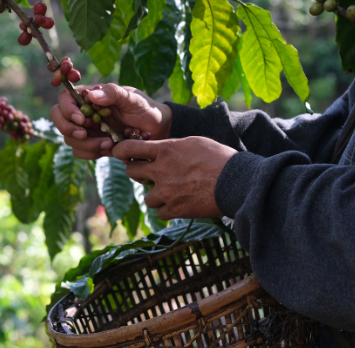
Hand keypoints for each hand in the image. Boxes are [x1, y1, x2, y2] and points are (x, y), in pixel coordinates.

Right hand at [50, 83, 171, 159]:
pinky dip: (91, 153)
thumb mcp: (132, 97)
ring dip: (86, 145)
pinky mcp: (92, 144)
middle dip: (69, 129)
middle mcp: (83, 112)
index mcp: (89, 96)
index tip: (82, 120)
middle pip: (58, 119)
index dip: (67, 110)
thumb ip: (113, 93)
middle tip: (85, 135)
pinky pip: (80, 152)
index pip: (64, 98)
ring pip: (69, 139)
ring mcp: (87, 129)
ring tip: (109, 144)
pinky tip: (109, 149)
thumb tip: (92, 96)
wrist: (157, 130)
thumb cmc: (145, 108)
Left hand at [111, 136, 237, 219]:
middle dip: (137, 172)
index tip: (119, 152)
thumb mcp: (194, 142)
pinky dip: (166, 209)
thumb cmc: (219, 157)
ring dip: (155, 195)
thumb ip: (172, 146)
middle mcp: (161, 171)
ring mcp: (167, 192)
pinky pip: (159, 212)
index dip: (120, 150)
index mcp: (165, 150)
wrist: (235, 182)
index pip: (129, 148)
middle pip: (131, 172)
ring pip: (146, 197)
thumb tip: (159, 148)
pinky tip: (178, 203)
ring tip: (170, 191)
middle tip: (147, 173)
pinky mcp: (175, 210)